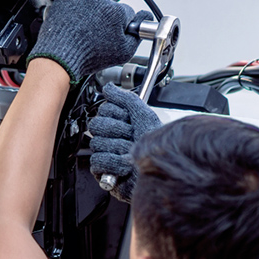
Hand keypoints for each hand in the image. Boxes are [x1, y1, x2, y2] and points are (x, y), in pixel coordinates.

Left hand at [27, 0, 151, 83]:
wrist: (60, 56)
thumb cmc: (88, 55)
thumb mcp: (124, 52)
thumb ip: (137, 34)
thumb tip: (144, 20)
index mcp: (116, 11)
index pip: (127, 13)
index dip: (122, 26)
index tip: (114, 33)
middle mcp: (100, 0)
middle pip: (109, 7)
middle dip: (106, 19)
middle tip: (97, 36)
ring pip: (93, 4)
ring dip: (91, 13)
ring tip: (84, 32)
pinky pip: (77, 1)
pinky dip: (76, 10)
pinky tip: (75, 25)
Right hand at [88, 84, 160, 201]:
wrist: (161, 171)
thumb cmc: (156, 147)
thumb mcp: (144, 116)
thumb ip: (126, 99)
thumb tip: (109, 87)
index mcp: (120, 123)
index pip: (104, 110)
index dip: (117, 115)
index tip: (129, 120)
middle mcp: (112, 137)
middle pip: (97, 125)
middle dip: (117, 131)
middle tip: (130, 136)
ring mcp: (107, 153)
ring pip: (97, 143)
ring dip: (118, 148)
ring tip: (129, 153)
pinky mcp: (104, 171)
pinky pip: (97, 160)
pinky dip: (113, 163)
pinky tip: (124, 166)